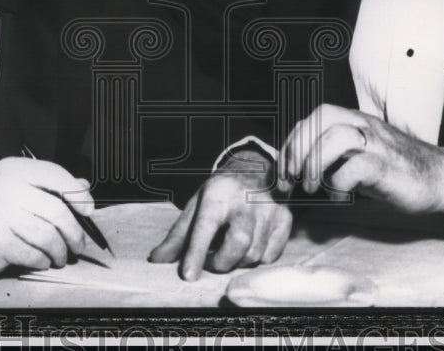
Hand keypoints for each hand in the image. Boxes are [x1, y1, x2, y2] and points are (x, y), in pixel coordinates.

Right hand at [0, 157, 93, 278]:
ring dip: (60, 251)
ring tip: (60, 256)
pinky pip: (34, 254)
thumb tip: (83, 188)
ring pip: (48, 235)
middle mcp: (4, 187)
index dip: (77, 194)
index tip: (87, 210)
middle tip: (79, 243)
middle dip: (74, 231)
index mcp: (12, 169)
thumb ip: (48, 186)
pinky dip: (42, 260)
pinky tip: (40, 260)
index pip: (56, 175)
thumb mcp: (15, 188)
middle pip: (57, 210)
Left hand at [149, 150, 292, 280]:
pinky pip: (271, 255)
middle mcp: (246, 200)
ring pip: (255, 254)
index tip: (188, 275)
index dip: (196, 252)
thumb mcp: (197, 205)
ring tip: (229, 251)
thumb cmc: (221, 192)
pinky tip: (249, 247)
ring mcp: (270, 209)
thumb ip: (178, 235)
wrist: (255, 168)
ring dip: (238, 262)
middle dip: (222, 262)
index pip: (206, 225)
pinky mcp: (285, 218)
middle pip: (239, 243)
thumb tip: (157, 259)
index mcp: (218, 194)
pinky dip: (257, 259)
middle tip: (212, 262)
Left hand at [277, 104, 443, 219]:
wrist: (440, 177)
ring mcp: (377, 144)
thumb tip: (295, 173)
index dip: (292, 142)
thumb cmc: (393, 170)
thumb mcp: (357, 156)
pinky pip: (357, 167)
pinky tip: (339, 196)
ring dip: (315, 163)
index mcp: (354, 121)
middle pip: (322, 117)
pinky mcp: (389, 167)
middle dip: (298, 147)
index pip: (313, 118)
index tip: (284, 172)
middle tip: (291, 179)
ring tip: (311, 188)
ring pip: (337, 136)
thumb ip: (331, 156)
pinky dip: (340, 183)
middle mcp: (364, 126)